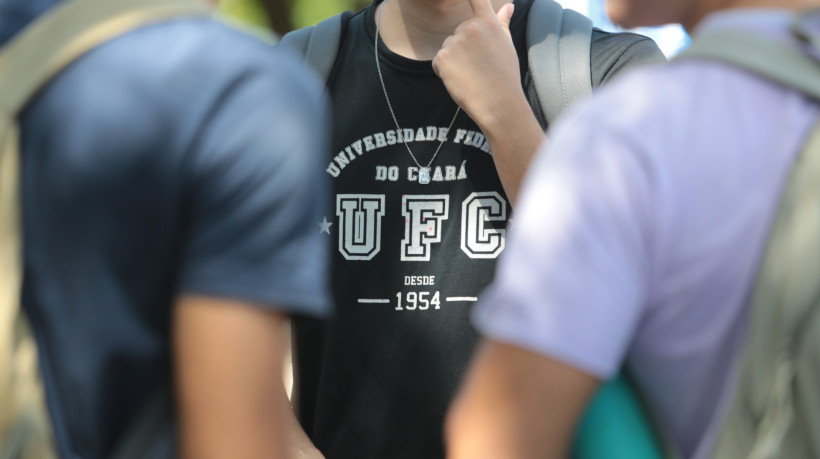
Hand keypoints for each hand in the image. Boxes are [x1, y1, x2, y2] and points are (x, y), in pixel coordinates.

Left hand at [432, 0, 520, 130]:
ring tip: (471, 74)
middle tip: (480, 66)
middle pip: (459, 31)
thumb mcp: (507, 45)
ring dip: (455, 60)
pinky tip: (460, 80)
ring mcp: (454, 42)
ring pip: (448, 47)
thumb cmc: (505, 75)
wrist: (498, 102)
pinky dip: (445, 71)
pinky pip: (439, 61)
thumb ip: (502, 23)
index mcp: (488, 22)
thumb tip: (508, 6)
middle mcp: (469, 28)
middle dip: (465, 47)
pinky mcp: (442, 57)